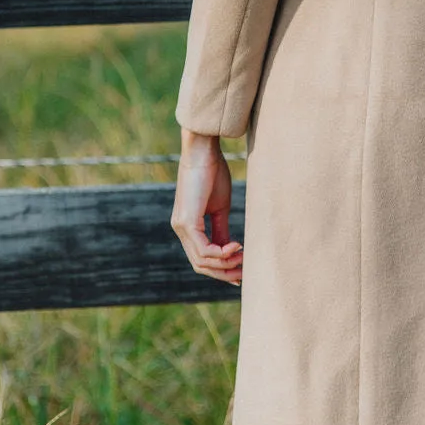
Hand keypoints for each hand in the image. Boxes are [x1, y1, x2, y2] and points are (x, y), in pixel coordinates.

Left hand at [170, 129, 243, 285]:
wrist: (203, 151)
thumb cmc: (212, 173)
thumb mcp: (219, 207)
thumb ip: (221, 230)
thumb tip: (230, 251)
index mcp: (187, 226)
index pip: (201, 258)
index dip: (221, 269)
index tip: (240, 272)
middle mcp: (180, 229)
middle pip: (200, 265)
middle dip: (223, 273)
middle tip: (244, 273)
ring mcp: (181, 227)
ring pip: (202, 261)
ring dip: (225, 264)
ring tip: (243, 257)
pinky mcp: (187, 222)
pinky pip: (204, 250)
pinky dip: (222, 254)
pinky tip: (237, 247)